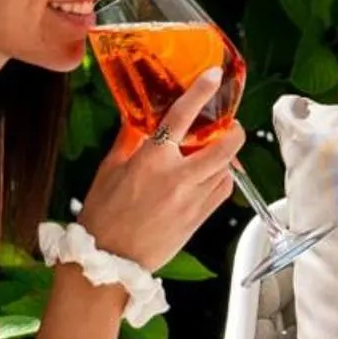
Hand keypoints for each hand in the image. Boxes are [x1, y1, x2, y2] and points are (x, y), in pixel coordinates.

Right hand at [77, 67, 242, 270]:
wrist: (110, 260)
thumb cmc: (103, 216)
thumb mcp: (109, 169)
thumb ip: (128, 139)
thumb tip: (138, 118)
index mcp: (152, 159)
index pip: (182, 116)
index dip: (201, 92)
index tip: (213, 77)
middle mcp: (177, 177)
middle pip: (224, 146)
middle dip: (233, 131)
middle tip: (229, 126)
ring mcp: (192, 200)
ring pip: (226, 169)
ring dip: (226, 156)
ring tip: (214, 152)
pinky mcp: (199, 219)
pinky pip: (223, 192)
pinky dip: (223, 178)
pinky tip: (211, 176)